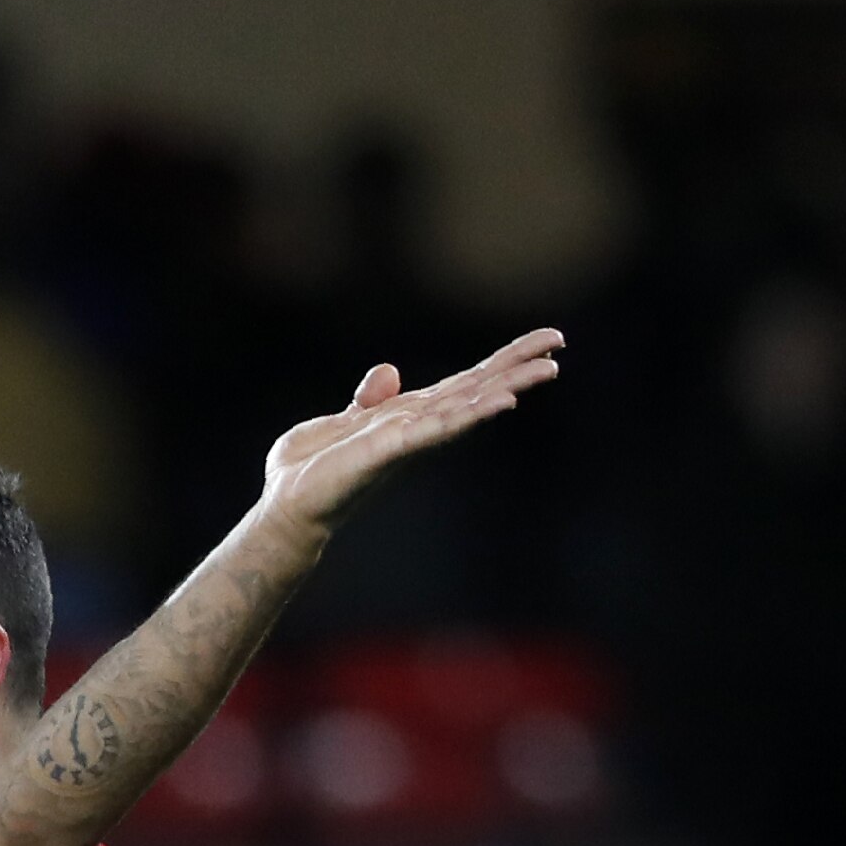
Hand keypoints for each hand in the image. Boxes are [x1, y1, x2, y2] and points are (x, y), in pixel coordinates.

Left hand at [256, 328, 564, 546]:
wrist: (285, 504)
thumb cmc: (312, 470)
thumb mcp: (341, 422)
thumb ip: (369, 399)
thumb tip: (390, 372)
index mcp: (412, 416)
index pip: (466, 383)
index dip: (502, 361)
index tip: (542, 341)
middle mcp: (419, 428)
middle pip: (477, 391)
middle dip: (518, 368)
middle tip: (560, 345)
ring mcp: (407, 440)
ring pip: (466, 409)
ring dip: (505, 390)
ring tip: (544, 372)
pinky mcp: (387, 450)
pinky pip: (434, 429)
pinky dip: (467, 415)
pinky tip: (498, 402)